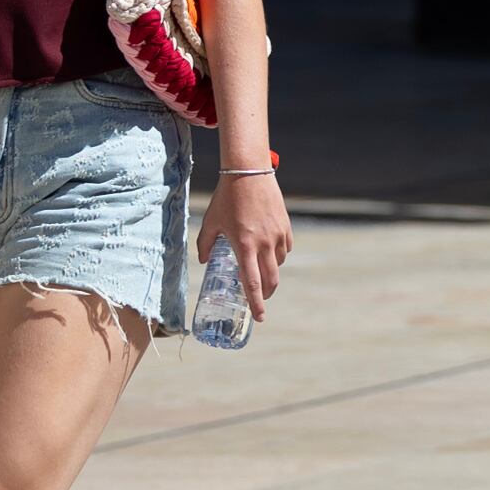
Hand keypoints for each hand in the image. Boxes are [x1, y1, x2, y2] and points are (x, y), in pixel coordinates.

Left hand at [199, 169, 292, 316]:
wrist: (248, 171)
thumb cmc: (227, 197)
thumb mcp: (211, 222)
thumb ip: (205, 244)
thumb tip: (204, 260)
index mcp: (244, 245)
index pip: (251, 282)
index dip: (256, 303)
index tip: (259, 317)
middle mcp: (264, 243)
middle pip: (270, 279)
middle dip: (265, 293)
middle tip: (259, 298)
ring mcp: (278, 234)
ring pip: (279, 263)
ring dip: (270, 271)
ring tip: (260, 268)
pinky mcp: (285, 225)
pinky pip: (286, 248)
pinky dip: (279, 254)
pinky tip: (270, 250)